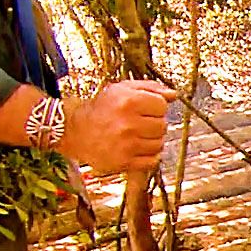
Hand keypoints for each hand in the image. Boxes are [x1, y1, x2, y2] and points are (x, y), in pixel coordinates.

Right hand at [57, 79, 172, 172]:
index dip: (156, 106)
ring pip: (159, 143)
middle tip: (140, 123)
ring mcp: (126, 145)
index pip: (162, 105)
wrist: (77, 132)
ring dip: (152, 140)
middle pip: (162, 125)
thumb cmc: (101, 109)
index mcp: (128, 102)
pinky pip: (152, 160)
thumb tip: (173, 95)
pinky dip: (149, 155)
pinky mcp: (124, 162)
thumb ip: (150, 88)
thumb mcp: (122, 89)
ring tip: (137, 135)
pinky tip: (137, 148)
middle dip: (154, 123)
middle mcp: (128, 124)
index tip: (147, 109)